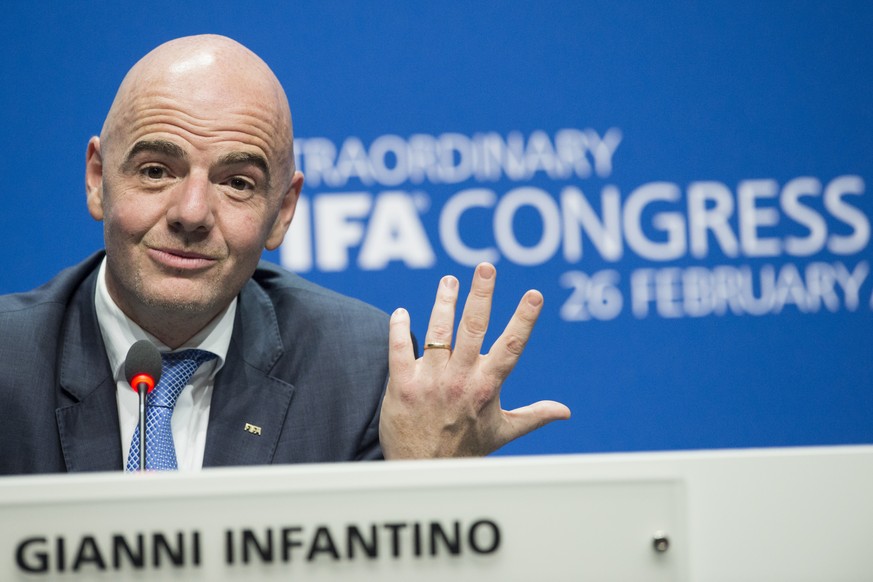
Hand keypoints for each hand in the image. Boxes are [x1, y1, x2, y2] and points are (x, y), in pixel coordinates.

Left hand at [379, 263, 570, 458]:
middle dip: (480, 295)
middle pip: (472, 329)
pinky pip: (397, 350)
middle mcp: (460, 380)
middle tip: (485, 267)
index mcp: (487, 387)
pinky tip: (401, 313)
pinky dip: (399, 329)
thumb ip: (534, 416)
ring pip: (436, 332)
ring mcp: (430, 381)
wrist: (424, 472)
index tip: (534, 295)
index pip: (511, 347)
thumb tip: (565, 411)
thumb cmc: (465, 450)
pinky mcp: (402, 386)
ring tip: (448, 281)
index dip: (523, 320)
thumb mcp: (502, 432)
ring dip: (443, 303)